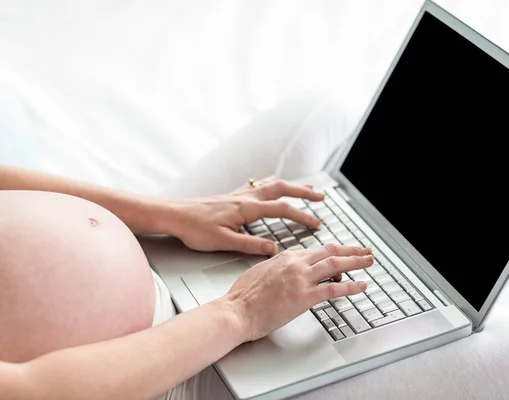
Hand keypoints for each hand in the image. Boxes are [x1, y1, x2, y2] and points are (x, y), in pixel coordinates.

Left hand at [163, 177, 324, 254]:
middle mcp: (245, 197)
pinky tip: (271, 185)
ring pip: (271, 184)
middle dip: (303, 192)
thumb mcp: (223, 242)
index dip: (302, 216)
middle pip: (282, 189)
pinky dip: (271, 184)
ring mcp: (238, 194)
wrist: (173, 215)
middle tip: (320, 196)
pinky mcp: (231, 196)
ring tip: (304, 187)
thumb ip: (250, 245)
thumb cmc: (194, 229)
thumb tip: (274, 249)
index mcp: (247, 209)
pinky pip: (257, 185)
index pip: (282, 209)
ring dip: (290, 185)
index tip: (316, 223)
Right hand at [222, 244, 372, 341]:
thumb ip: (275, 268)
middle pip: (330, 251)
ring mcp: (300, 279)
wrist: (235, 311)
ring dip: (356, 262)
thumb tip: (282, 270)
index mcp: (284, 257)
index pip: (315, 250)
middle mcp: (295, 263)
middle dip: (351, 250)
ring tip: (369, 262)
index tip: (343, 251)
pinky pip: (333, 288)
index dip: (333, 251)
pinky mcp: (303, 297)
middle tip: (365, 251)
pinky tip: (362, 285)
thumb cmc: (242, 297)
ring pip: (335, 264)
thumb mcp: (259, 272)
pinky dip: (351, 286)